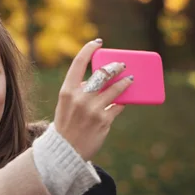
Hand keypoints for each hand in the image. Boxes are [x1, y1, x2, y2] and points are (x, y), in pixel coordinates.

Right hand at [53, 39, 132, 160]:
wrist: (64, 151)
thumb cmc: (66, 125)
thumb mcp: (66, 105)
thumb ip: (79, 91)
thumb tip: (102, 81)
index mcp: (66, 91)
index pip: (78, 63)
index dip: (89, 49)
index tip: (97, 42)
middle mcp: (79, 98)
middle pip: (102, 74)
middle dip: (114, 66)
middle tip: (121, 65)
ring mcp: (92, 109)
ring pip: (115, 89)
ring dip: (125, 82)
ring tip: (131, 80)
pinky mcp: (103, 121)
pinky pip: (117, 106)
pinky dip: (121, 103)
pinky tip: (124, 100)